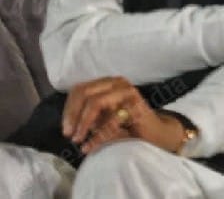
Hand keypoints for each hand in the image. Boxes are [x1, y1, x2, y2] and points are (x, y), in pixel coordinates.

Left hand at [61, 76, 186, 154]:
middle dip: (74, 116)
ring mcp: (128, 91)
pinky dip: (98, 136)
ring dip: (84, 124)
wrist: (154, 132)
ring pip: (96, 102)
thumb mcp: (102, 117)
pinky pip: (111, 120)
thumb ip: (87, 114)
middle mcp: (117, 82)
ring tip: (79, 140)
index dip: (69, 109)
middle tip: (70, 135)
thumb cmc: (126, 124)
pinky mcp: (136, 105)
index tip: (65, 129)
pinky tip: (90, 146)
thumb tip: (68, 123)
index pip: (80, 89)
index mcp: (107, 83)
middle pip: (85, 93)